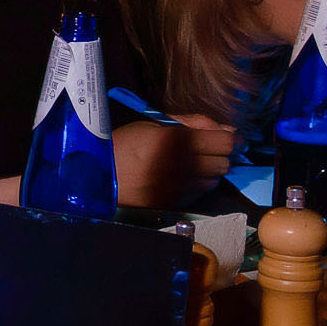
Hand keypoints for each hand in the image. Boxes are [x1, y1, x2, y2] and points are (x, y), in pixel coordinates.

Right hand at [111, 114, 234, 208]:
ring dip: (208, 172)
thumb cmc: (123, 145)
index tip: (227, 137)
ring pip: (214, 180)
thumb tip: (224, 129)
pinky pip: (199, 193)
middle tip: (206, 150)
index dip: (231, 139)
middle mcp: (180, 165)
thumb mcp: (154, 124)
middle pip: (224, 163)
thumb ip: (191, 122)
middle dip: (219, 155)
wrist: (96, 177)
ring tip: (190, 165)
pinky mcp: (174, 203)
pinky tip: (180, 178)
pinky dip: (196, 185)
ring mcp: (178, 187)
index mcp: (175, 140)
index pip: (225, 143)